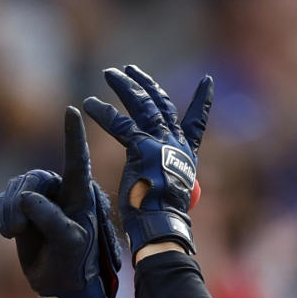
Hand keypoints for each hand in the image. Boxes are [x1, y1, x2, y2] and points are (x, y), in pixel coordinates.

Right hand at [0, 106, 120, 297]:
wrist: (61, 285)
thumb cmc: (74, 263)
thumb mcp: (69, 243)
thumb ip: (51, 219)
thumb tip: (26, 198)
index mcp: (80, 195)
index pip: (77, 161)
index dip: (73, 136)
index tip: (72, 110)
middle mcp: (60, 190)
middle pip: (34, 178)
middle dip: (21, 200)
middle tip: (18, 228)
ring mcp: (40, 197)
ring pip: (15, 188)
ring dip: (9, 211)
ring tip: (13, 233)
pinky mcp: (20, 208)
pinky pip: (3, 199)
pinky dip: (1, 214)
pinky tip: (9, 233)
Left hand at [83, 64, 211, 260]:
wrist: (161, 227)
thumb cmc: (162, 218)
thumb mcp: (168, 190)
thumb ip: (165, 174)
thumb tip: (162, 178)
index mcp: (186, 155)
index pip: (197, 123)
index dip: (203, 101)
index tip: (207, 80)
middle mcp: (176, 144)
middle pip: (162, 104)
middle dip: (145, 84)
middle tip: (131, 69)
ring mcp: (161, 144)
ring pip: (142, 105)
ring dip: (125, 86)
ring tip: (109, 73)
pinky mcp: (143, 148)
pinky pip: (120, 125)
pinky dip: (103, 113)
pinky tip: (89, 104)